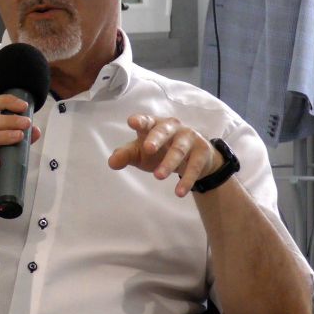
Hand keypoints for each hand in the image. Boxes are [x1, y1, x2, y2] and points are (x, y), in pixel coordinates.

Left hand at [108, 115, 223, 196]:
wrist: (194, 157)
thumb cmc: (160, 150)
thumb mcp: (141, 153)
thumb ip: (126, 155)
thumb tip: (111, 162)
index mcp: (154, 125)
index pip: (146, 121)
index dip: (140, 121)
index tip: (132, 122)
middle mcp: (172, 127)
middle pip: (163, 130)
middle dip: (156, 138)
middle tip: (148, 148)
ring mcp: (189, 138)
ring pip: (179, 150)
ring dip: (169, 163)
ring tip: (158, 177)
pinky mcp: (202, 151)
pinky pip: (194, 166)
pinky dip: (187, 179)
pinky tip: (179, 192)